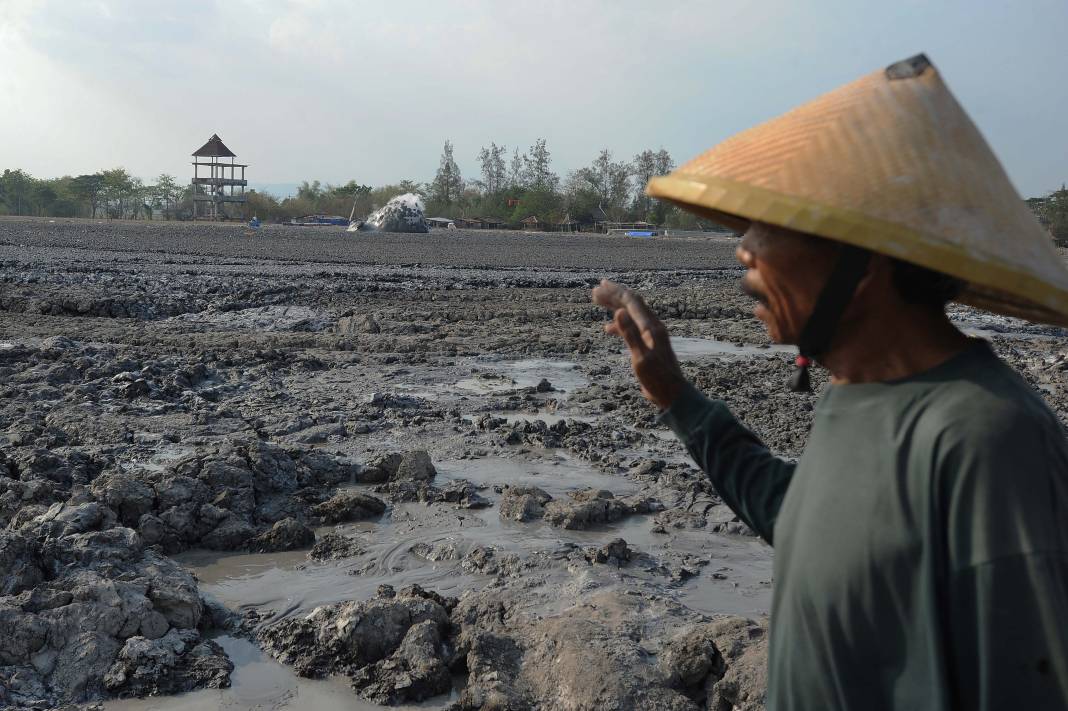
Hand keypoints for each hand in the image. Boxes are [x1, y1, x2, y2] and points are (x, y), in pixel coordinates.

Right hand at [591, 279, 685, 409]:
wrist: (672, 393)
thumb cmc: (657, 378)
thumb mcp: (640, 357)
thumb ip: (630, 334)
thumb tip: (618, 312)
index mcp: (651, 327)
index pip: (631, 302)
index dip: (615, 293)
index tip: (599, 287)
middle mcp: (652, 327)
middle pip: (632, 304)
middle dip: (614, 296)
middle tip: (596, 290)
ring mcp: (651, 335)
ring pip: (631, 314)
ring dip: (615, 307)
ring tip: (599, 303)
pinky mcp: (649, 344)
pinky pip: (632, 327)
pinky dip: (619, 324)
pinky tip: (608, 330)